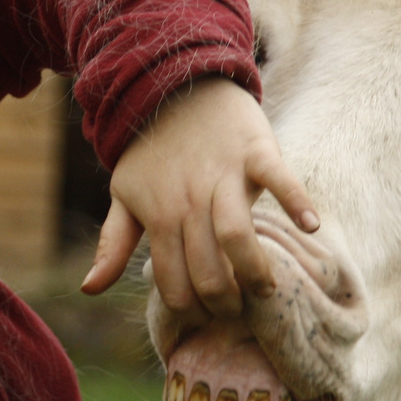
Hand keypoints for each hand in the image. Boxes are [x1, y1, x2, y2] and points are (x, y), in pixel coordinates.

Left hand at [80, 77, 317, 317]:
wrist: (173, 83)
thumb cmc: (150, 150)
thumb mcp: (123, 195)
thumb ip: (112, 244)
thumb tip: (88, 289)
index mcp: (159, 217)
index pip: (174, 283)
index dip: (192, 309)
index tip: (208, 317)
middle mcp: (189, 200)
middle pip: (207, 269)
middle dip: (224, 302)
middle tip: (238, 311)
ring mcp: (223, 175)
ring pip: (237, 234)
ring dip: (253, 271)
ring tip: (266, 290)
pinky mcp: (254, 150)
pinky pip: (278, 178)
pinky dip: (296, 201)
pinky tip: (311, 227)